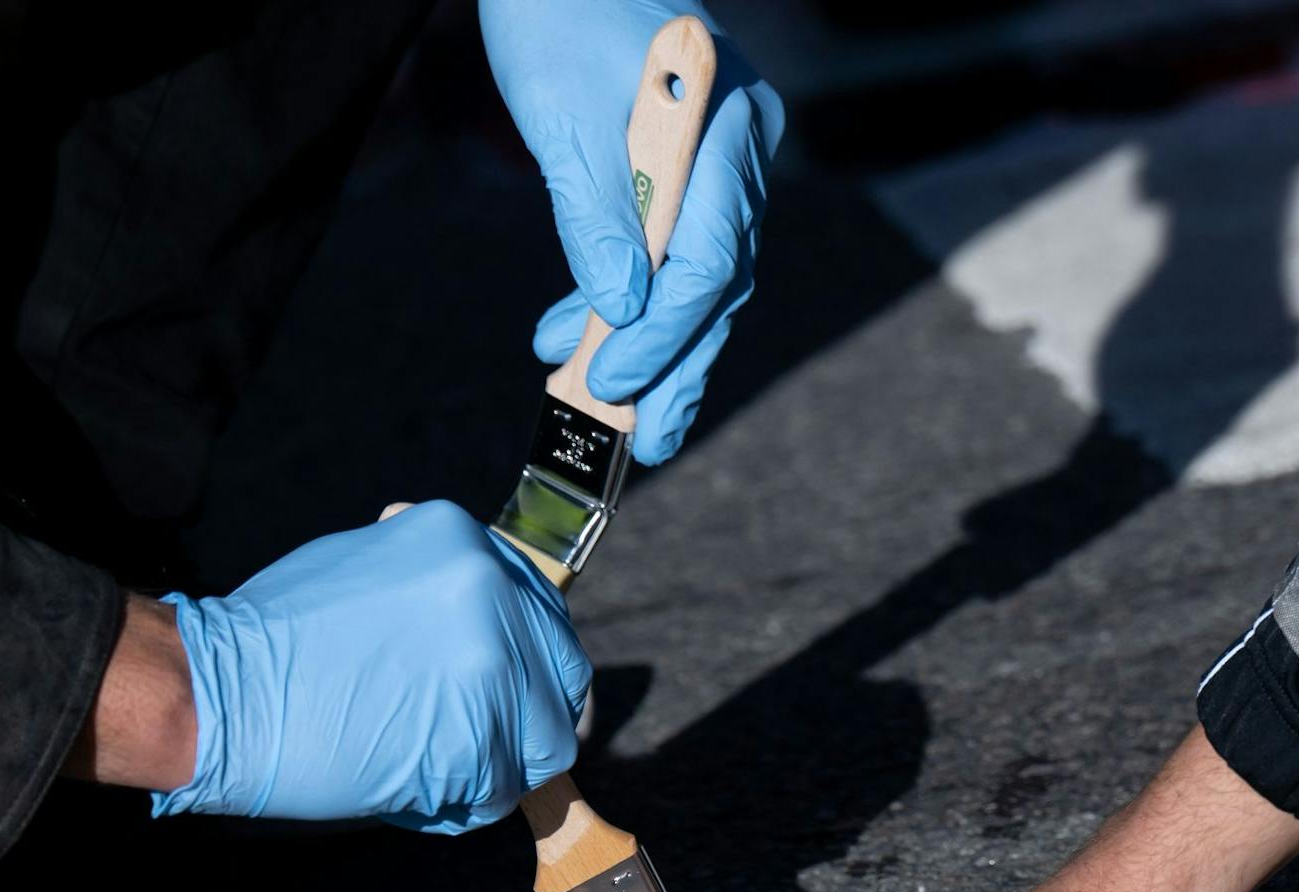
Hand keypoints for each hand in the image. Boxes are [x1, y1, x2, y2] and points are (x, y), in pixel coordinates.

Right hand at [150, 501, 590, 830]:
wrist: (219, 690)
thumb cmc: (276, 637)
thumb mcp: (369, 566)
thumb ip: (438, 583)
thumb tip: (479, 612)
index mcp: (466, 543)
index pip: (543, 610)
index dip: (534, 657)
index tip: (520, 684)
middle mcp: (491, 594)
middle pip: (562, 674)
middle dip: (530, 715)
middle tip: (491, 742)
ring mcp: (491, 667)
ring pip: (539, 742)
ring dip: (496, 767)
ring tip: (434, 770)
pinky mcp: (477, 740)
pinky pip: (500, 790)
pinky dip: (463, 803)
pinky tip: (412, 792)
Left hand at [481, 0, 783, 465]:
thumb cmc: (555, 13)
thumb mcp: (565, 118)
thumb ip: (596, 215)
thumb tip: (619, 311)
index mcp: (726, 128)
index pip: (707, 260)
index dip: (659, 335)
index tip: (608, 386)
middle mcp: (743, 147)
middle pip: (718, 280)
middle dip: (677, 367)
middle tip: (646, 442)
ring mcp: (725, 156)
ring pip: (699, 275)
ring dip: (651, 343)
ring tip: (607, 406)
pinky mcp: (690, 166)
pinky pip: (674, 248)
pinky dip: (626, 296)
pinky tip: (569, 331)